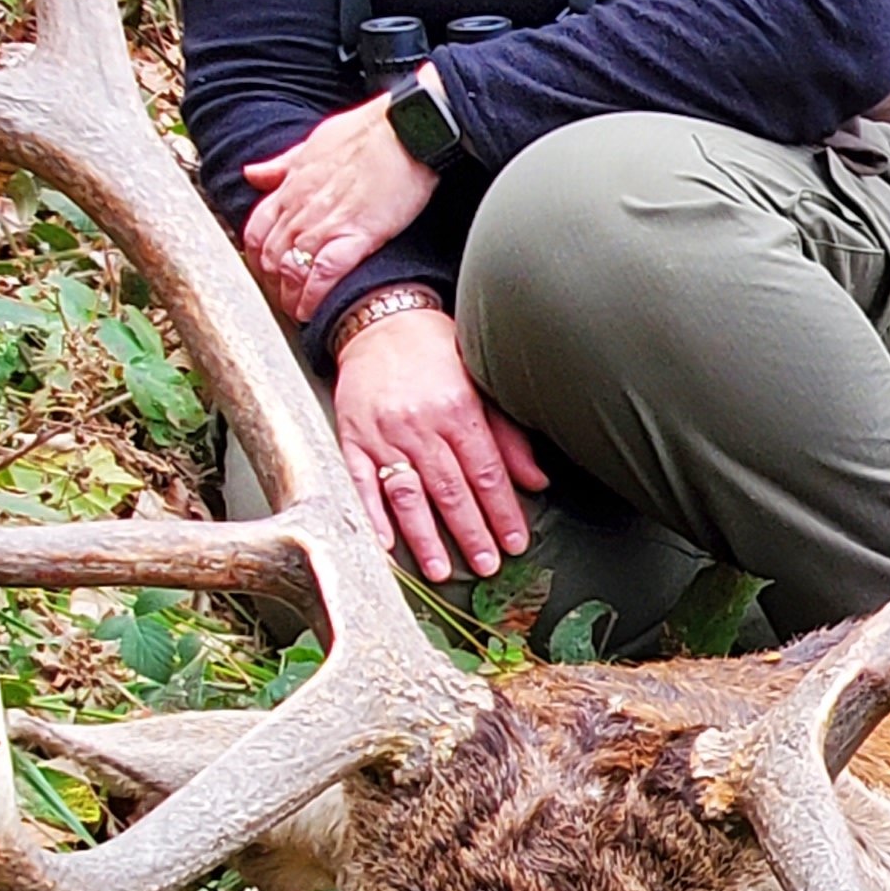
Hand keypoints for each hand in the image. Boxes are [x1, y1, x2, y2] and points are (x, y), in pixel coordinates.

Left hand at [241, 97, 439, 324]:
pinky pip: (324, 273)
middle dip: (273, 283)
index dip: (257, 256)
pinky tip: (313, 309)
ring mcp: (326, 222)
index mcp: (292, 185)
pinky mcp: (356, 234)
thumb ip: (282, 164)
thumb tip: (253, 174)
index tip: (266, 270)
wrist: (407, 128)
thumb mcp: (313, 142)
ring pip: (292, 268)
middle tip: (283, 298)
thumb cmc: (369, 131)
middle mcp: (302, 207)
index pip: (257, 230)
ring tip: (297, 311)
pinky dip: (314, 295)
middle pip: (271, 256)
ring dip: (290, 296)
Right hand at [331, 303, 546, 582]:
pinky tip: (384, 545)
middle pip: (450, 489)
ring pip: (408, 493)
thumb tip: (537, 481)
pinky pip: (361, 483)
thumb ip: (509, 435)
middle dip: (470, 532)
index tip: (515, 544)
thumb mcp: (482, 383)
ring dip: (424, 536)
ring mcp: (384, 434)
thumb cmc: (439, 353)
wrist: (383, 320)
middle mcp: (421, 424)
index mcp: (459, 409)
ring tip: (439, 571)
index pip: (486, 473)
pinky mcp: (352, 438)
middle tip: (487, 566)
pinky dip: (372, 515)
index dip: (502, 512)